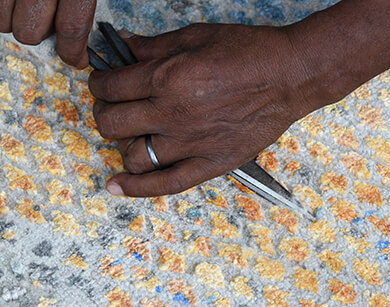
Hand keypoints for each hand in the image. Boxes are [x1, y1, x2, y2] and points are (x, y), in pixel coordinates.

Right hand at [0, 0, 95, 67]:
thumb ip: (81, 5)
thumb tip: (82, 43)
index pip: (71, 29)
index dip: (73, 51)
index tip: (77, 59)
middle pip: (30, 33)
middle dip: (38, 35)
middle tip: (46, 22)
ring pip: (0, 22)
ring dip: (11, 21)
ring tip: (24, 8)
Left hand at [89, 24, 333, 197]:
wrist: (290, 75)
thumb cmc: (248, 52)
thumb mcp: (196, 35)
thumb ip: (153, 45)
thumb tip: (122, 46)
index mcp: (168, 78)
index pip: (111, 87)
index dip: (99, 82)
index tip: (103, 81)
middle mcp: (174, 114)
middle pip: (113, 123)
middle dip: (104, 111)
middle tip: (112, 105)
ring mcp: (191, 144)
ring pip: (132, 156)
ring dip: (121, 144)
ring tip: (128, 133)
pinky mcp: (209, 164)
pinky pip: (165, 184)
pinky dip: (136, 188)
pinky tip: (116, 185)